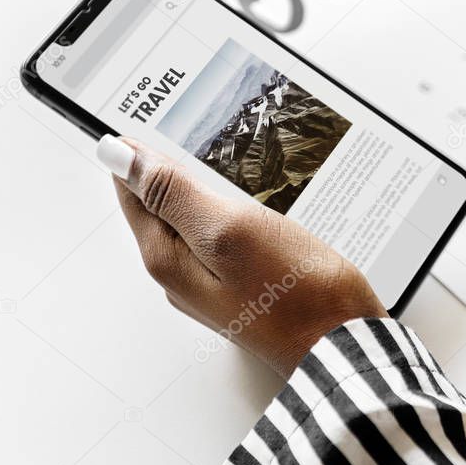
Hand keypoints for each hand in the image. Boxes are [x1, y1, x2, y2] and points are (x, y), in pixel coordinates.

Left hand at [99, 135, 386, 377]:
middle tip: (186, 128)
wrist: (347, 346)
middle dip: (170, 168)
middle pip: (162, 207)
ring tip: (221, 155)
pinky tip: (254, 199)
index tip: (153, 118)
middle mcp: (183, 276)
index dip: (139, 152)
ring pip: (196, 220)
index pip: (133, 191)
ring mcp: (215, 283)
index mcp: (168, 260)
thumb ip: (174, 194)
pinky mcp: (247, 285)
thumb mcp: (229, 230)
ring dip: (205, 187)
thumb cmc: (296, 295)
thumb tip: (118, 158)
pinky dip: (233, 210)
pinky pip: (226, 237)